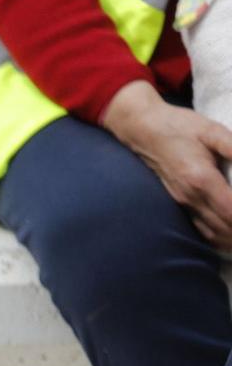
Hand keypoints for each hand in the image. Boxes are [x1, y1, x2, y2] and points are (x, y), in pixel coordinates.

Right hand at [102, 79, 231, 247]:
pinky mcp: (179, 203)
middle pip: (224, 228)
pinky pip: (201, 229)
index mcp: (201, 179)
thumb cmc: (179, 127)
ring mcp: (183, 203)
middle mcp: (191, 197)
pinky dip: (219, 238)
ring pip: (213, 233)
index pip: (231, 211)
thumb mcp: (212, 130)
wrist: (143, 130)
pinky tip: (230, 239)